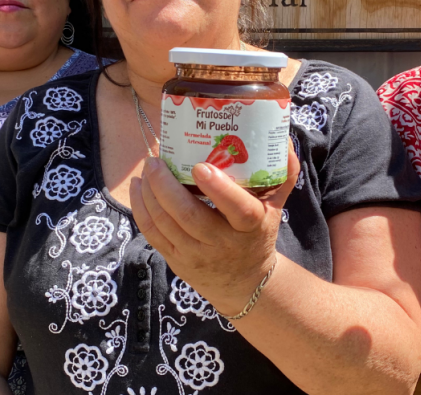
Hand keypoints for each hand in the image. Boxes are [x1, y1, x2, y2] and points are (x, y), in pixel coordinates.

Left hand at [130, 150, 299, 315]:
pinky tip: (138, 187)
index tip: (200, 167)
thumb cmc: (258, 234)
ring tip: (147, 168)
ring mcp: (196, 254)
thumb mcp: (276, 207)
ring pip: (165, 223)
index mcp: (250, 227)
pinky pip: (152, 234)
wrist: (244, 282)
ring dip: (149, 194)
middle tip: (157, 160)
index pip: (237, 209)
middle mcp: (222, 243)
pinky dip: (141, 208)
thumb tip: (282, 138)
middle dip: (166, 186)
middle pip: (189, 216)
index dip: (218, 189)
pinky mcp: (176, 260)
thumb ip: (282, 174)